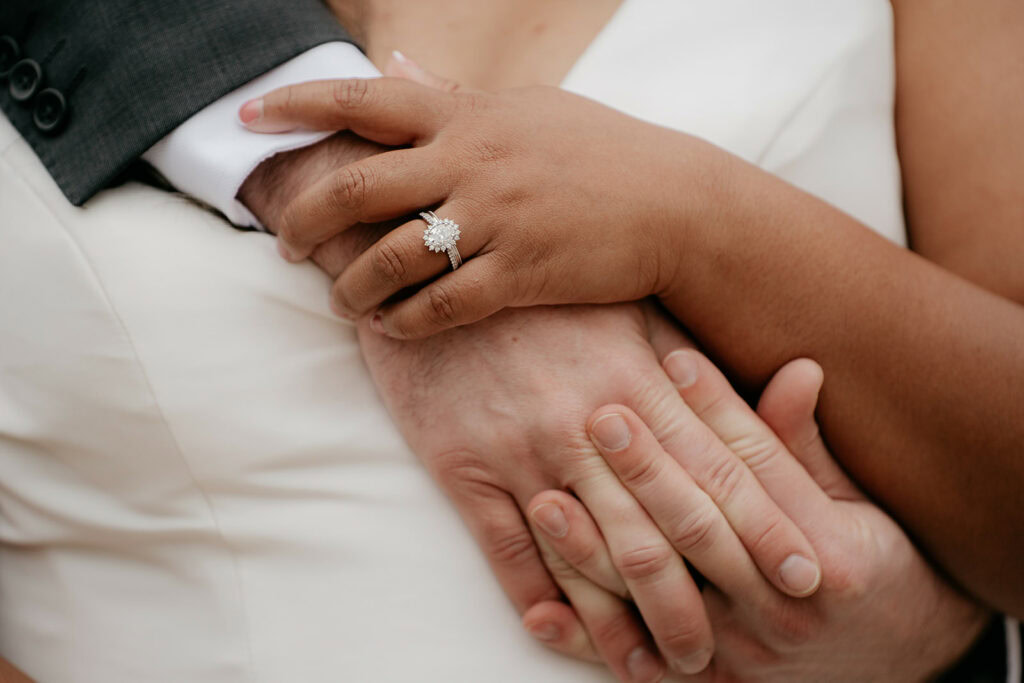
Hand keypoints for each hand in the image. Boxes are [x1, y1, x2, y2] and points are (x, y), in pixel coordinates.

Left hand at [239, 65, 719, 337]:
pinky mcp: (521, 273)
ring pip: (392, 257)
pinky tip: (392, 327)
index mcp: (469, 115)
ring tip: (340, 299)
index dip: (299, 105)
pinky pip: (441, 305)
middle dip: (307, 217)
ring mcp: (497, 219)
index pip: (366, 99)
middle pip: (359, 186)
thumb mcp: (526, 109)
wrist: (674, 204)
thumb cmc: (600, 152)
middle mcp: (473, 161)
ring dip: (352, 285)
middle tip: (284, 241)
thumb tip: (398, 68)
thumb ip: (454, 96)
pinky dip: (405, 320)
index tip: (248, 117)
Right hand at [351, 301, 823, 681]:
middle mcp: (587, 422)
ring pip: (589, 556)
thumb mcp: (625, 307)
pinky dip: (542, 602)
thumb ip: (691, 361)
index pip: (718, 468)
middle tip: (749, 647)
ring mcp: (522, 448)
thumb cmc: (541, 290)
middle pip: (662, 528)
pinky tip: (567, 637)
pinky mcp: (463, 467)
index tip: (808, 576)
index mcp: (637, 378)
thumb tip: (786, 382)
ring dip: (630, 620)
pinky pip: (508, 551)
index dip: (769, 527)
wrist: (431, 257)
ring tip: (662, 665)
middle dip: (711, 595)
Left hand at [527, 350, 987, 680]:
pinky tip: (541, 614)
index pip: (755, 473)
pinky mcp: (708, 682)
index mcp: (828, 556)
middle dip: (646, 472)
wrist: (895, 656)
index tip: (671, 362)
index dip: (715, 414)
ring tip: (545, 504)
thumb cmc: (872, 558)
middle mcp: (783, 611)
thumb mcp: (851, 500)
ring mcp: (740, 654)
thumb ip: (805, 446)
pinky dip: (589, 638)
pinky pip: (639, 659)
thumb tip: (799, 369)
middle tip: (600, 419)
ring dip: (596, 553)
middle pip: (699, 531)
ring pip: (658, 597)